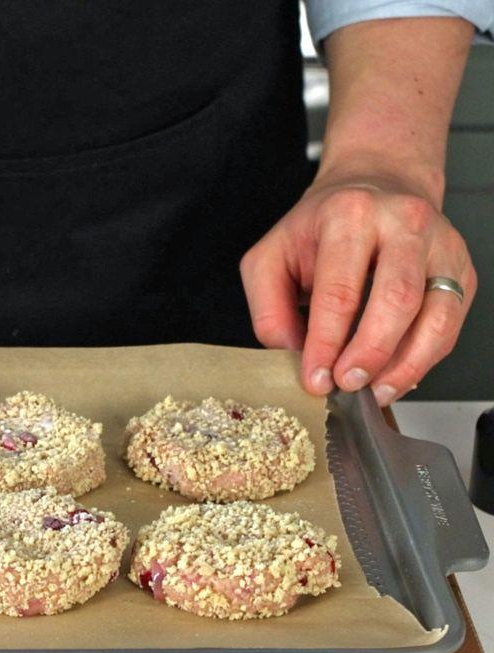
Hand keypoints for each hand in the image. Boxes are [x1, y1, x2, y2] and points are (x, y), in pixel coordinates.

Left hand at [240, 174, 476, 404]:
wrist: (373, 187)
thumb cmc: (320, 228)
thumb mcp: (270, 257)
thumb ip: (268, 308)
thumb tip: (289, 354)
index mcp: (349, 215)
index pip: (340, 290)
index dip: (327, 342)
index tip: (316, 377)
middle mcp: (403, 224)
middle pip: (397, 300)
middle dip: (370, 353)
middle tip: (346, 384)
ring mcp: (441, 246)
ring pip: (437, 315)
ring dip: (405, 363)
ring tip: (375, 390)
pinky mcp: (461, 270)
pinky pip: (451, 324)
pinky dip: (425, 358)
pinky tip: (396, 375)